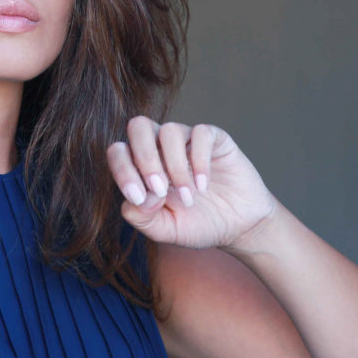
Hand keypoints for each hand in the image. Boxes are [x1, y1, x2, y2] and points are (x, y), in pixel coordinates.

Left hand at [106, 116, 278, 250]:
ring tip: (188, 196)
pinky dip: (199, 161)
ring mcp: (187, 141)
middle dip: (145, 159)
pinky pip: (202, 133)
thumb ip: (141, 218)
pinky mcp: (215, 140)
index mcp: (141, 165)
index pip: (118, 151)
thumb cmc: (197, 224)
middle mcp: (161, 147)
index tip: (140, 199)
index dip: (123, 172)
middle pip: (138, 127)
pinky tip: (203, 185)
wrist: (238, 227)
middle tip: (160, 190)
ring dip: (175, 167)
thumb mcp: (164, 230)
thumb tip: (135, 199)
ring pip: (169, 130)